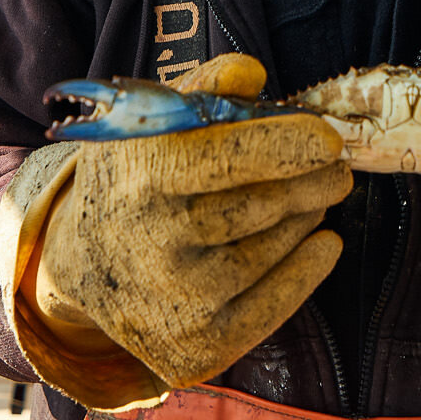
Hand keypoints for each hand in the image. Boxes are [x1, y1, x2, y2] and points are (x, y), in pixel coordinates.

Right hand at [28, 55, 351, 392]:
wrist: (82, 262)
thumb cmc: (133, 177)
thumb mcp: (151, 123)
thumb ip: (202, 90)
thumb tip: (251, 72)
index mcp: (140, 178)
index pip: (227, 157)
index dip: (286, 144)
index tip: (329, 138)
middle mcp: (153, 244)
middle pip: (262, 205)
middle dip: (313, 181)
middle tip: (338, 167)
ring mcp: (173, 303)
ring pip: (273, 247)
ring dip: (305, 216)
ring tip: (313, 196)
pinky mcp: (194, 347)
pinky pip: (275, 302)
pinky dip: (307, 267)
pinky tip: (321, 241)